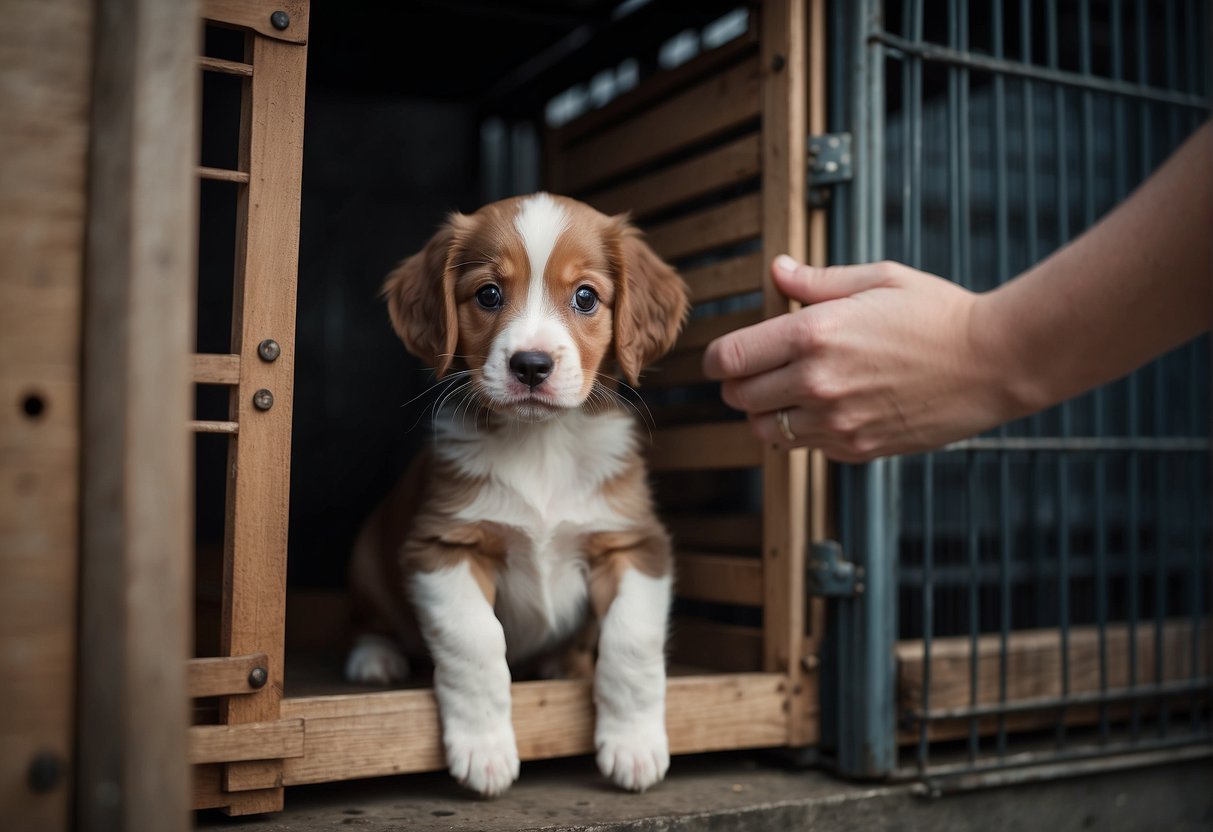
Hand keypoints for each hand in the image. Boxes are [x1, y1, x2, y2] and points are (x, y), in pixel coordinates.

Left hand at [702, 256, 1017, 461]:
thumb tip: (775, 271)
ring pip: (764, 431)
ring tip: (787, 393)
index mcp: (813, 334)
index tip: (722, 357)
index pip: (728, 359)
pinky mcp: (857, 448)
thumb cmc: (937, 312)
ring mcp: (836, 422)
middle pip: (738, 398)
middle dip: (738, 384)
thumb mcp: (876, 278)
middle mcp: (817, 382)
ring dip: (765, 414)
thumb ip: (815, 281)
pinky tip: (828, 408)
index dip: (716, 359)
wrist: (994, 362)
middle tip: (757, 371)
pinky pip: (805, 448)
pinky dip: (803, 433)